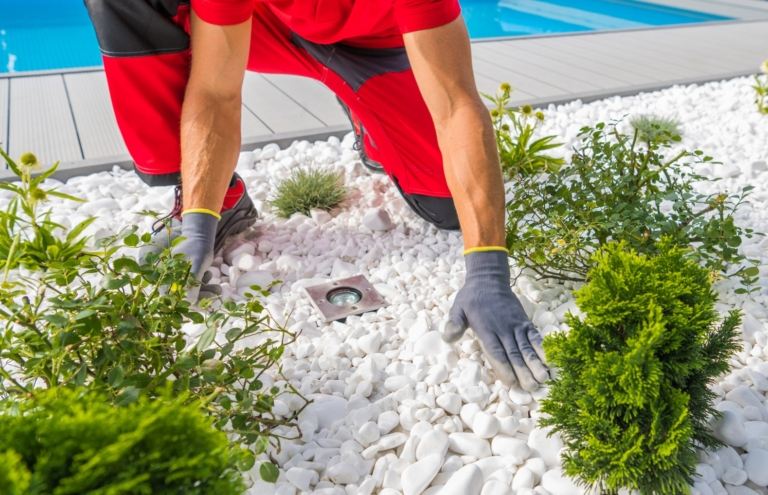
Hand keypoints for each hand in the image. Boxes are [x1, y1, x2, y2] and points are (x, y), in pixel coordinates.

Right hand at [171, 211, 217, 301]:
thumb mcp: (197, 264)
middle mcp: (170, 280)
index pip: (173, 298)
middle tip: (216, 294)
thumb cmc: (197, 247)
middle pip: (184, 298)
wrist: (200, 235)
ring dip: (206, 292)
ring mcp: (179, 279)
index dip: (188, 304)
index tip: (203, 304)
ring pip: (192, 294)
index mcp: (166, 277)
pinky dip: (205, 286)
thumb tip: (189, 302)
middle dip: (201, 298)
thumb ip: (192, 281)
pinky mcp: (187, 278)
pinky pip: (195, 288)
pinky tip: (210, 276)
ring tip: (218, 287)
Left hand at [441, 250, 548, 390]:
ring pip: (527, 347)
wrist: (489, 279)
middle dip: (524, 372)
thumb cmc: (471, 298)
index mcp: (486, 329)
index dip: (504, 367)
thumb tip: (447, 338)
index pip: (496, 352)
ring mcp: (516, 325)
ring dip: (536, 363)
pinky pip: (535, 336)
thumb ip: (454, 324)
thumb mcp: (458, 309)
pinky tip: (550, 360)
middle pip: (514, 353)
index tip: (511, 383)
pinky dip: (542, 348)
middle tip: (532, 388)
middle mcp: (503, 329)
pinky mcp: (524, 321)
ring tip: (544, 378)